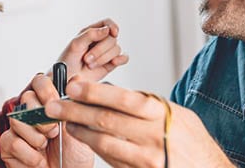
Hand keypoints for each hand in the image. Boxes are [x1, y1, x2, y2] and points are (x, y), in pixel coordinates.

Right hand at [1, 74, 93, 167]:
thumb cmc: (75, 156)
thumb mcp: (81, 128)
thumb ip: (75, 103)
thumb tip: (75, 78)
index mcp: (49, 105)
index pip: (40, 82)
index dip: (46, 90)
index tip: (55, 103)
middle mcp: (31, 113)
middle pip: (26, 98)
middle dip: (42, 117)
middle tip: (54, 132)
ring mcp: (18, 129)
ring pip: (17, 119)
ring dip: (36, 138)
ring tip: (46, 148)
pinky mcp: (8, 146)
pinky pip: (11, 141)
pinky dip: (29, 155)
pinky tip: (38, 162)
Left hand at [44, 77, 234, 167]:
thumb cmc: (190, 139)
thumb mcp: (174, 113)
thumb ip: (145, 103)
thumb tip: (111, 90)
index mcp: (161, 115)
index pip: (124, 99)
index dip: (96, 92)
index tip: (74, 85)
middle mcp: (153, 136)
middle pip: (107, 120)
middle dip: (76, 111)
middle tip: (54, 105)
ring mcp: (146, 159)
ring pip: (104, 142)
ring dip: (80, 131)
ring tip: (65, 122)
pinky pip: (112, 159)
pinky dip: (95, 147)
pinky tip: (83, 138)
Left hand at [57, 18, 128, 81]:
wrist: (67, 80)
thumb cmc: (67, 61)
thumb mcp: (75, 45)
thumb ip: (90, 34)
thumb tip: (107, 30)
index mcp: (91, 32)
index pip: (107, 23)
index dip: (112, 26)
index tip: (113, 33)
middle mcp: (100, 41)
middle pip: (112, 39)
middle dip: (100, 50)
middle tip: (87, 59)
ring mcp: (106, 53)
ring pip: (116, 49)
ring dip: (103, 58)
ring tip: (90, 65)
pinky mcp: (110, 64)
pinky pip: (123, 58)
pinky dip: (120, 60)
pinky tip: (113, 63)